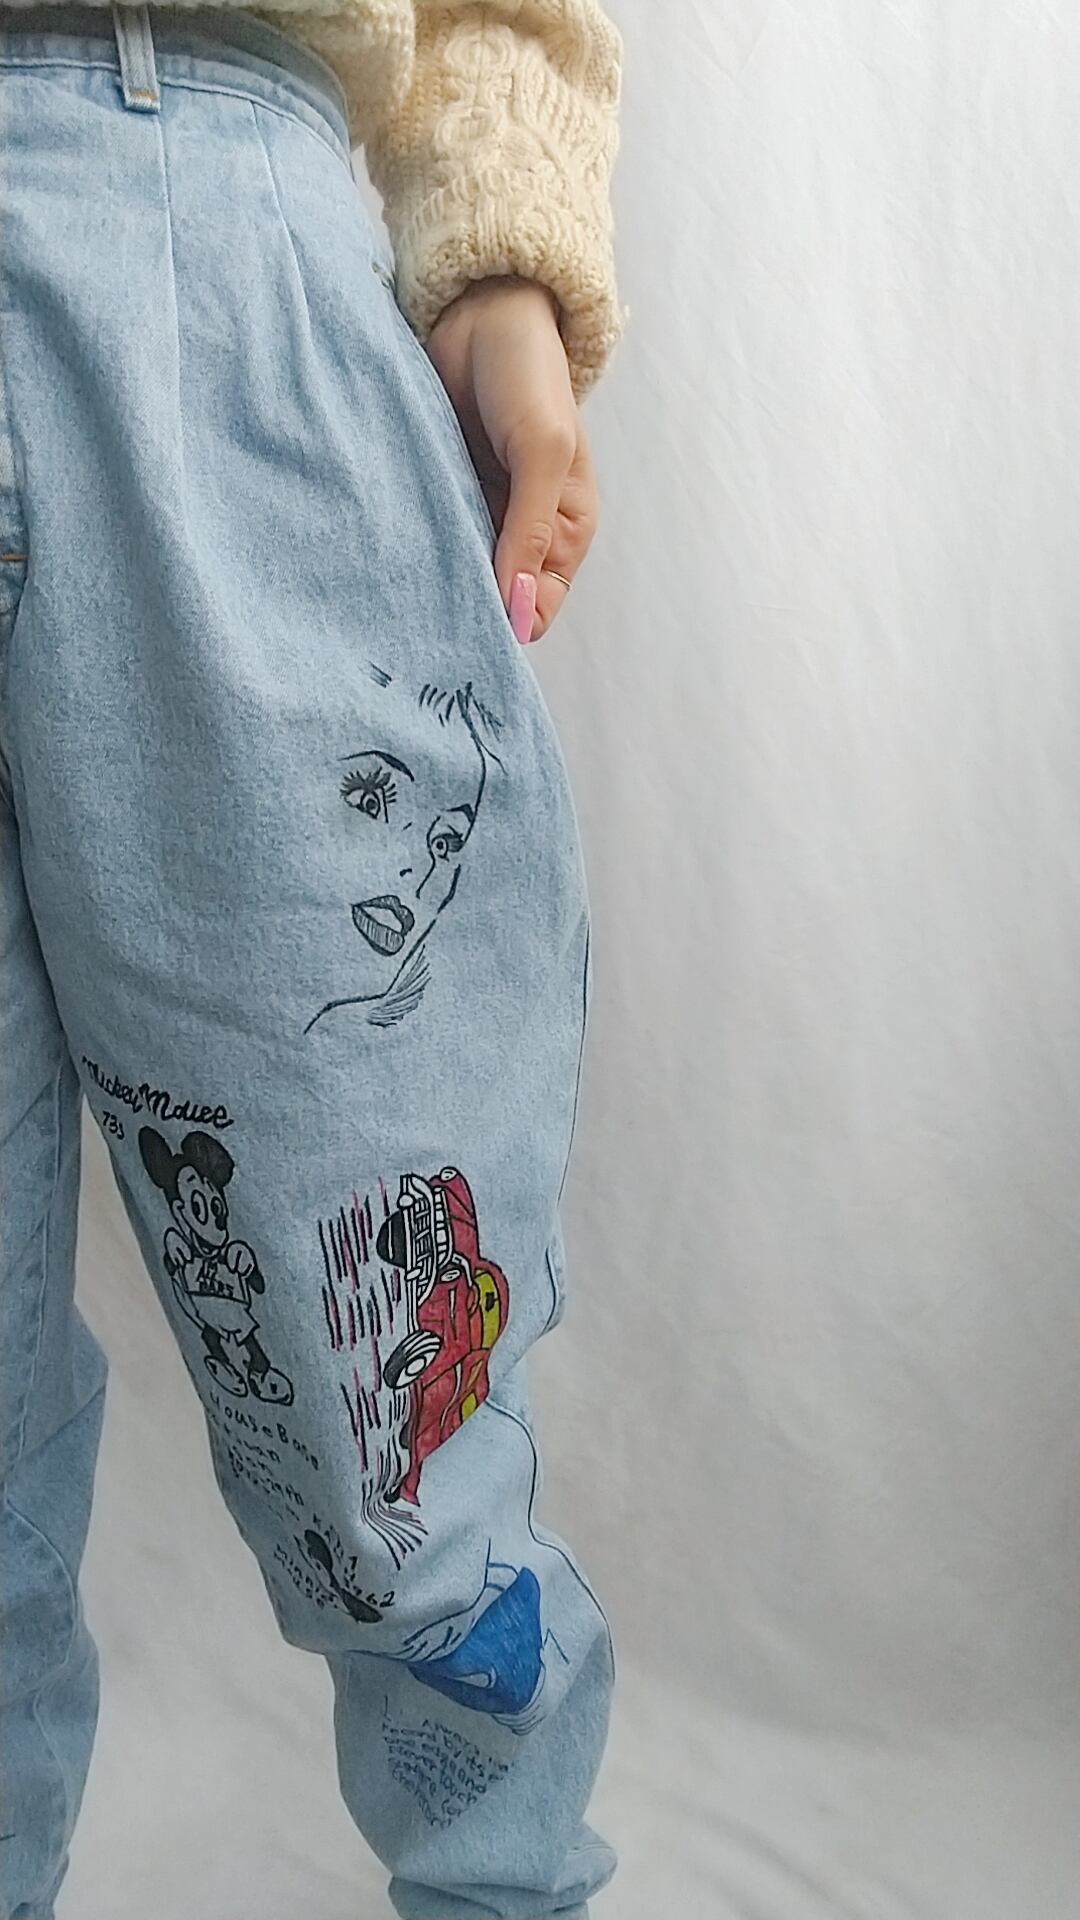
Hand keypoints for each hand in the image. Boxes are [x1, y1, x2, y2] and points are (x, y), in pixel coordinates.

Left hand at [425, 275, 598, 643]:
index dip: (506, 623)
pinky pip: (423, 535)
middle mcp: (521, 534)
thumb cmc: (527, 374)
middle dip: (461, 607)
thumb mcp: (542, 451)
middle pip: (492, 600)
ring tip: (397, 584)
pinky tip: (387, 548)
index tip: (464, 625)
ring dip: (430, 576)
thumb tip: (519, 609)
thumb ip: (531, 530)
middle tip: (417, 618)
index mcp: (564, 533)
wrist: (479, 310)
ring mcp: (477, 514)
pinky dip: (409, 543)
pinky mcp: (438, 493)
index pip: (538, 610)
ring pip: (453, 571)